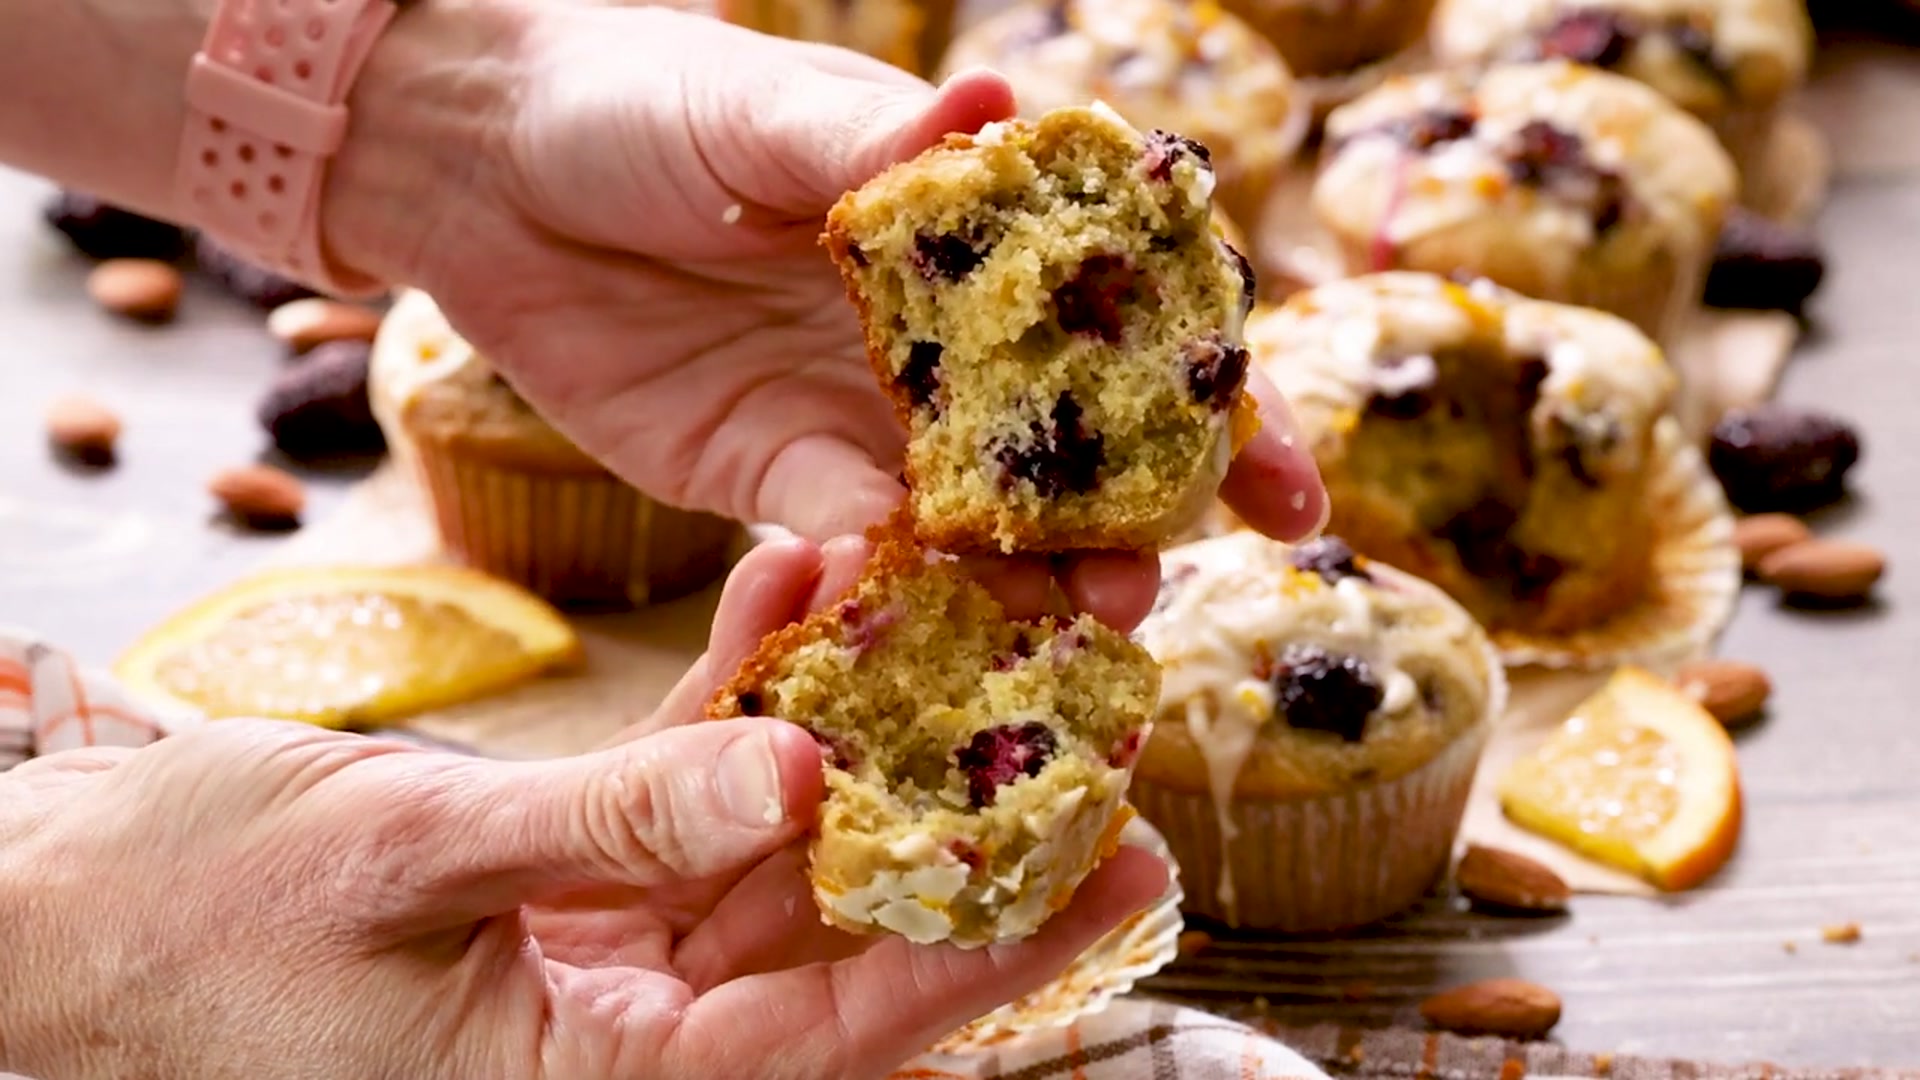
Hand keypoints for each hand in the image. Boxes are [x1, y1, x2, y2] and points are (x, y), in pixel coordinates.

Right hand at [0, 539, 1166, 1079]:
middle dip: (963, 828)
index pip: (842, 1030)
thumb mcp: (407, 860)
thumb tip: (798, 781)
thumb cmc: (187, 924)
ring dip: (862, 731)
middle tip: (1098, 730)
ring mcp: (604, 962)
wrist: (53, 919)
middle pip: (843, 938)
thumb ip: (613, 826)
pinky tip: (800, 585)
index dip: (990, 944)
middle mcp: (628, 1041)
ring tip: (966, 617)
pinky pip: (686, 794)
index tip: (1124, 862)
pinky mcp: (570, 888)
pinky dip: (739, 697)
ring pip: (780, 853)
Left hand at [325, 1, 1328, 629]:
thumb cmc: (634, 99)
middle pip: (1067, 454)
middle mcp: (931, 348)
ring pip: (973, 524)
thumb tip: (999, 105)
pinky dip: (890, 588)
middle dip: (1135, 526)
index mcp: (965, 243)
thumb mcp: (760, 108)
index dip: (1213, 406)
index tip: (1285, 481)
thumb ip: (877, 141)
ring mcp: (856, 422)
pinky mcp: (768, 482)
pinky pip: (849, 551)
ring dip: (1028, 582)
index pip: (1119, 331)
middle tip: (1158, 587)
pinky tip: (923, 623)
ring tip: (1070, 626)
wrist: (480, 166)